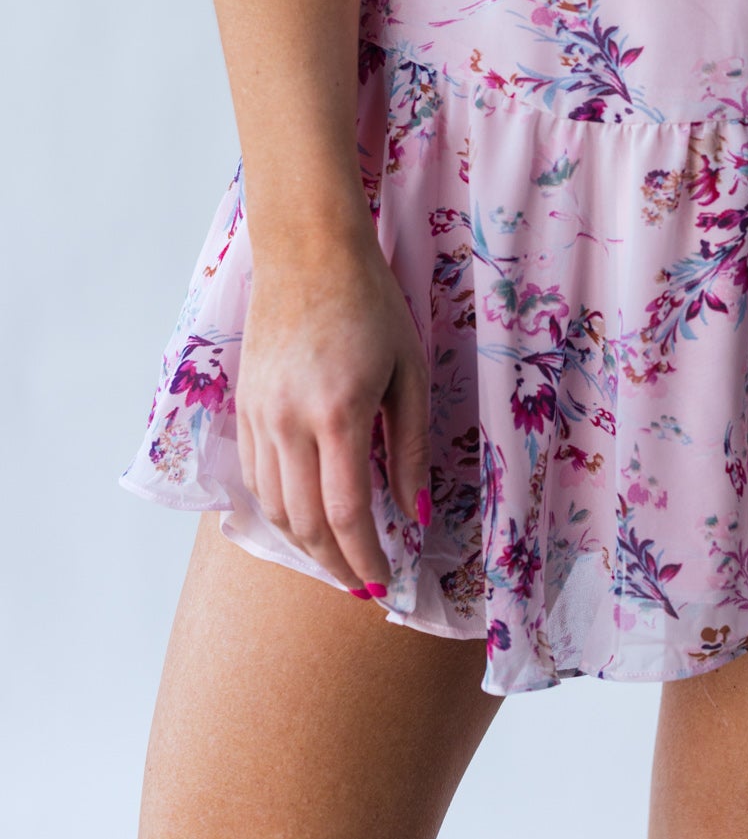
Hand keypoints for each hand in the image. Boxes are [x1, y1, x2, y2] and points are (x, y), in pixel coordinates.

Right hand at [236, 216, 430, 598]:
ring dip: (305, 545)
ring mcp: (258, 416)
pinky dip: (279, 510)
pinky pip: (255, 478)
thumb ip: (409, 446)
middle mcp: (288, 423)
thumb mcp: (409, 371)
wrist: (308, 252)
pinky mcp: (242, 407)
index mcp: (338, 414)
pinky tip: (305, 516)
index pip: (347, 514)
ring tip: (339, 560)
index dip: (365, 560)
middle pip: (304, 524)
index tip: (385, 587)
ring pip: (273, 508)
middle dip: (335, 566)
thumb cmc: (372, 304)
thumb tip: (413, 513)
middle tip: (364, 586)